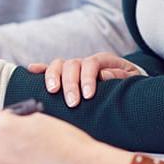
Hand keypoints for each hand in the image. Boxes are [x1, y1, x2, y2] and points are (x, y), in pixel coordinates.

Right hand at [26, 53, 143, 106]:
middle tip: (72, 102)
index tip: (88, 96)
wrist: (127, 85)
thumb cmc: (129, 84)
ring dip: (53, 77)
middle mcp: (85, 62)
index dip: (88, 78)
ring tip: (52, 91)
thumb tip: (103, 76)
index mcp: (103, 61)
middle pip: (72, 65)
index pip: (91, 64)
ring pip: (58, 65)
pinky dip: (41, 69)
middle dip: (70, 83)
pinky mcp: (64, 76)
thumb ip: (120, 77)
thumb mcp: (132, 79)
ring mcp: (73, 68)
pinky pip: (50, 69)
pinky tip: (31, 71)